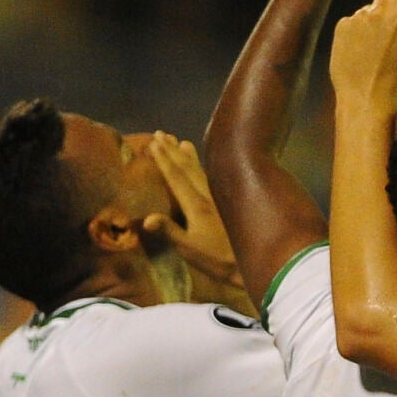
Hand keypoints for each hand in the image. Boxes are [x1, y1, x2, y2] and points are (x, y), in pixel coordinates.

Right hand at [144, 133, 242, 289]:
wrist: (249, 264)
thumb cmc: (216, 259)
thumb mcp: (188, 249)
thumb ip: (169, 231)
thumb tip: (147, 219)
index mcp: (197, 205)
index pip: (176, 177)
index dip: (164, 160)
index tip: (153, 143)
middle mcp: (209, 196)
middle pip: (187, 168)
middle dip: (172, 150)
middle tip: (160, 133)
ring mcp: (219, 199)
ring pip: (200, 170)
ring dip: (188, 155)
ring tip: (180, 140)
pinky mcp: (227, 204)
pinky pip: (210, 178)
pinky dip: (202, 167)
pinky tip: (202, 165)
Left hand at [330, 0, 396, 112]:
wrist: (364, 100)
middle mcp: (378, 12)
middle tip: (396, 25)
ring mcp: (357, 18)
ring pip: (372, 6)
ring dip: (376, 19)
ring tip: (375, 50)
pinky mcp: (342, 24)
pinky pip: (356, 19)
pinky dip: (360, 31)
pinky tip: (360, 53)